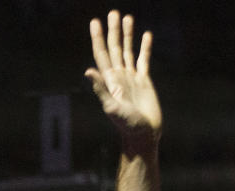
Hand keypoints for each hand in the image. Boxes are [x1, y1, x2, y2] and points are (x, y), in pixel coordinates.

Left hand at [85, 11, 161, 148]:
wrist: (143, 134)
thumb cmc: (126, 125)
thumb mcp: (111, 106)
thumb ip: (100, 89)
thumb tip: (88, 70)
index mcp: (109, 80)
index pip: (101, 54)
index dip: (97, 38)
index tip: (95, 21)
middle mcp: (118, 76)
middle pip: (114, 48)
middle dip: (112, 31)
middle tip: (113, 12)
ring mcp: (131, 78)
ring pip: (128, 50)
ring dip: (127, 35)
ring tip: (126, 17)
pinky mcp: (144, 81)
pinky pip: (144, 60)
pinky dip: (144, 47)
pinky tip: (146, 35)